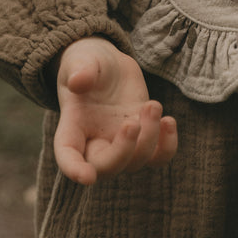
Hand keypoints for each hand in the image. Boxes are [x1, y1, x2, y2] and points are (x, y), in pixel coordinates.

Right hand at [53, 37, 177, 185]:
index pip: (68, 156)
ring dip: (149, 139)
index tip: (87, 177)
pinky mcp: (142, 136)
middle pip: (107, 167)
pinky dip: (167, 147)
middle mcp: (95, 143)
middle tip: (132, 122)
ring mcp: (120, 143)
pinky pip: (157, 157)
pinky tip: (169, 121)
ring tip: (153, 105)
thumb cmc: (88, 63)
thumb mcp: (81, 59)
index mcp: (72, 128)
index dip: (74, 170)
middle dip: (123, 150)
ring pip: (135, 162)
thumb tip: (79, 81)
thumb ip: (80, 70)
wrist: (107, 65)